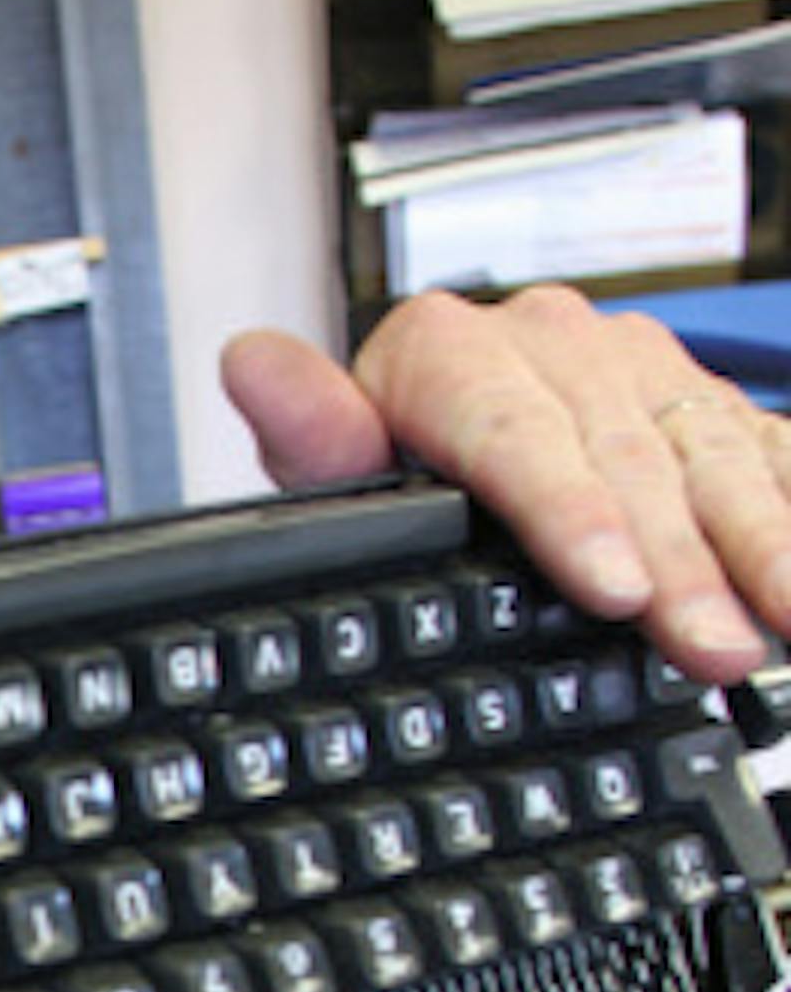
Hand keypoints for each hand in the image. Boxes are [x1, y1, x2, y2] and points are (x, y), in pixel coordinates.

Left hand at [221, 284, 790, 685]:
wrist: (455, 428)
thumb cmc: (398, 467)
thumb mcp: (340, 468)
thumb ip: (312, 434)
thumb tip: (254, 368)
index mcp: (453, 352)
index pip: (515, 427)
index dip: (570, 510)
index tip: (610, 584)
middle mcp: (556, 346)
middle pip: (626, 458)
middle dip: (679, 562)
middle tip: (710, 646)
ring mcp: (643, 372)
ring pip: (712, 458)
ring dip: (761, 547)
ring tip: (783, 624)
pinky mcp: (708, 406)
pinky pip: (768, 455)